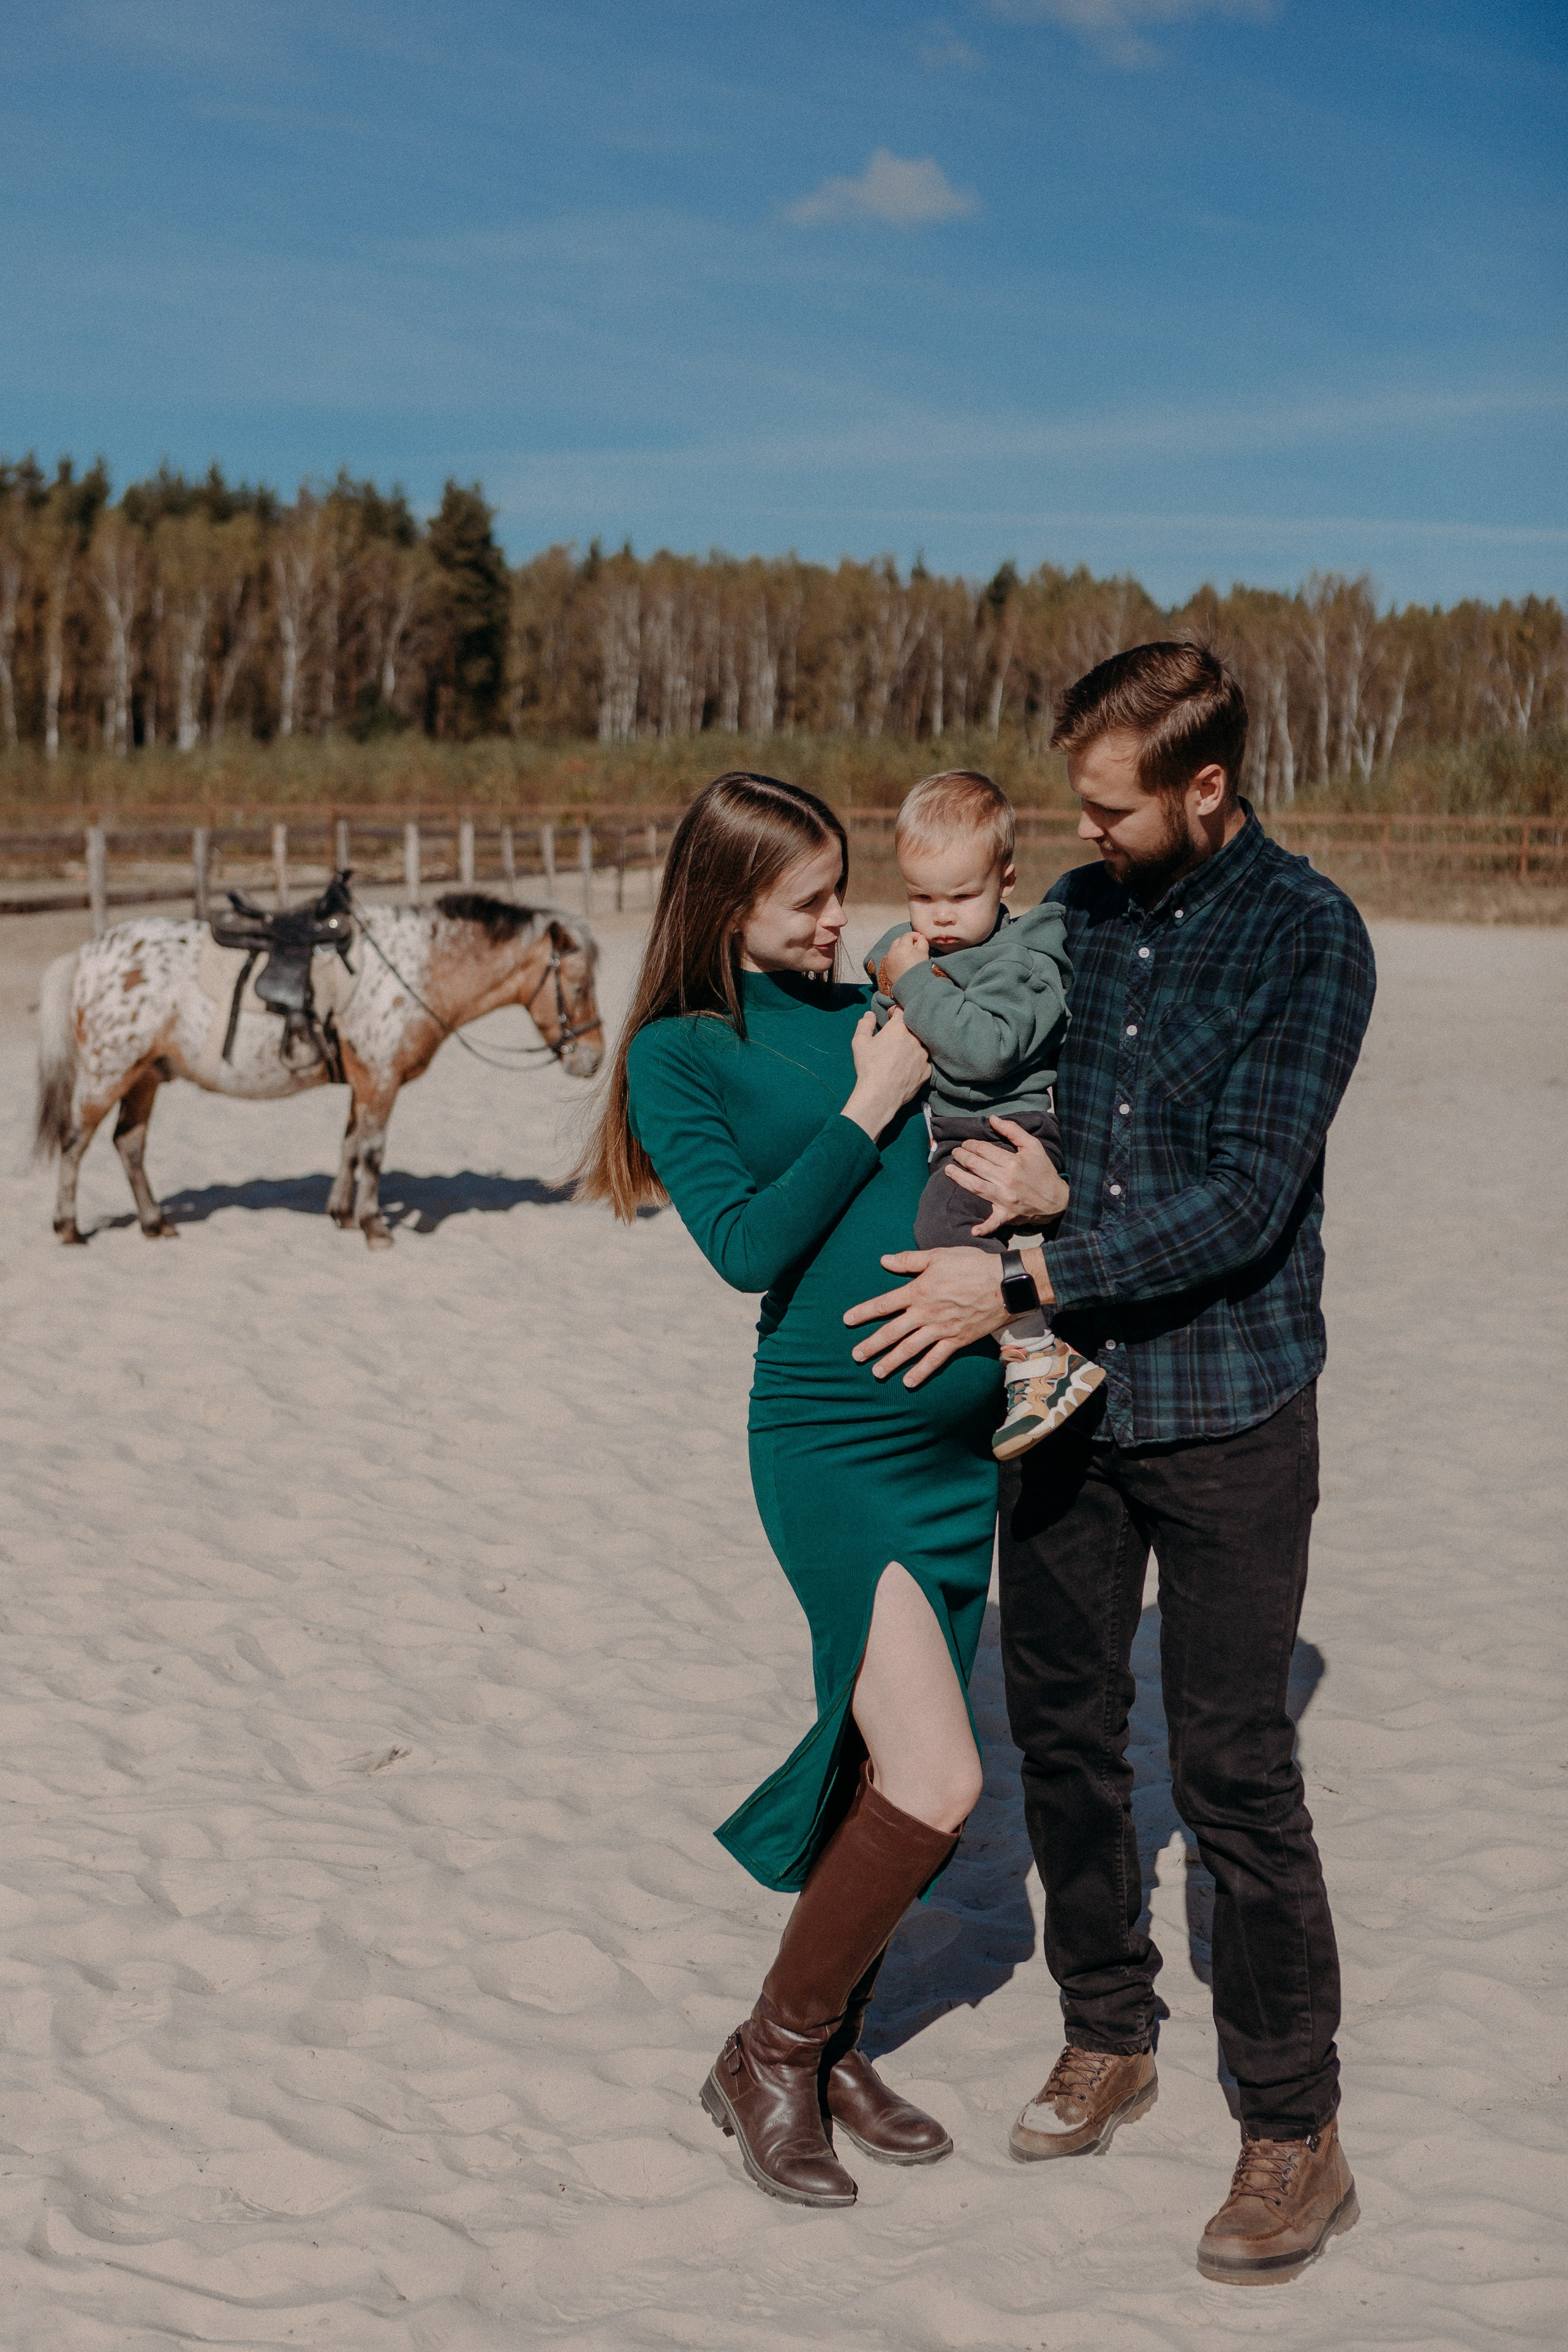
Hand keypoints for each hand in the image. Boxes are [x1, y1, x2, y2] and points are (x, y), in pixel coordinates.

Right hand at [843, 1009, 929, 1138]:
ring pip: (921, 1043)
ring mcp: (924, 1055)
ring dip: (912, 1045)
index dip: (895, 1011)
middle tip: (895, 1036)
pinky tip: (906, 1068)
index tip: (890, 1017)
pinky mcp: (927, 1070)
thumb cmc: (869, 1067)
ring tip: (901, 1054)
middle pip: (914, 1026)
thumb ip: (865, 1024)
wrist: (880, 1095)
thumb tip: (870, 1015)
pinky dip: (916, 1061)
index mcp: (900, 1028)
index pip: (903, 1010)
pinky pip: (923, 1061)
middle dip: (905, 1028)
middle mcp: (916, 1038)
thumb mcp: (860, 1042)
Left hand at [843, 1245, 1009, 1386]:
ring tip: (876, 1373)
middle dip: (872, 1345)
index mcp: (918, 1291)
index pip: (884, 1304)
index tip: (847, 1320)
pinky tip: (909, 1382)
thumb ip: (910, 1260)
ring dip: (891, 1362)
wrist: (1005, 1284)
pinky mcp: (957, 1340)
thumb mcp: (939, 1256)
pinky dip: (922, 1371)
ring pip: (910, 1349)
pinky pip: (935, 1359)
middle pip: (892, 1332)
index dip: (863, 1312)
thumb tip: (884, 1260)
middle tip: (855, 1356)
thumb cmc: (972, 1265)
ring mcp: (941, 1329)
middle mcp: (926, 1313)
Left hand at [876, 931, 928, 992]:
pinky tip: (902, 963)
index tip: (919, 939)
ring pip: (893, 949)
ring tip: (907, 955)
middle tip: (913, 946)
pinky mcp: (886, 967)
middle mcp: (893, 951)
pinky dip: (895, 958)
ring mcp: (888, 960)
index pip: (907, 936)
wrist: (912, 985)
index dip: (914, 936)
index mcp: (903, 946)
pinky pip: (890, 959)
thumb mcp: (924, 953)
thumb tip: (919, 937)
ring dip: (899, 949)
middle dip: (905, 941)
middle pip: (898, 941)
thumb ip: (922, 941)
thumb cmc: (919, 968)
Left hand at [944, 1116, 1069, 1237]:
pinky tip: (973, 1230)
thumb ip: (1013, 1131)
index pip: (983, 1150)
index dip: (971, 1144)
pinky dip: (984, 1227)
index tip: (966, 1143)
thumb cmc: (1043, 1171)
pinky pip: (994, 1222)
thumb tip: (993, 1119)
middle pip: (976, 1165)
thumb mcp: (1033, 1146)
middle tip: (956, 1152)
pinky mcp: (1007, 1214)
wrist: (1057, 1199)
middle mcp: (1006, 1180)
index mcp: (1013, 1162)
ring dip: (959, 1177)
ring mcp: (1005, 1198)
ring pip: (975, 1186)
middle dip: (962, 1156)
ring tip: (948, 1170)